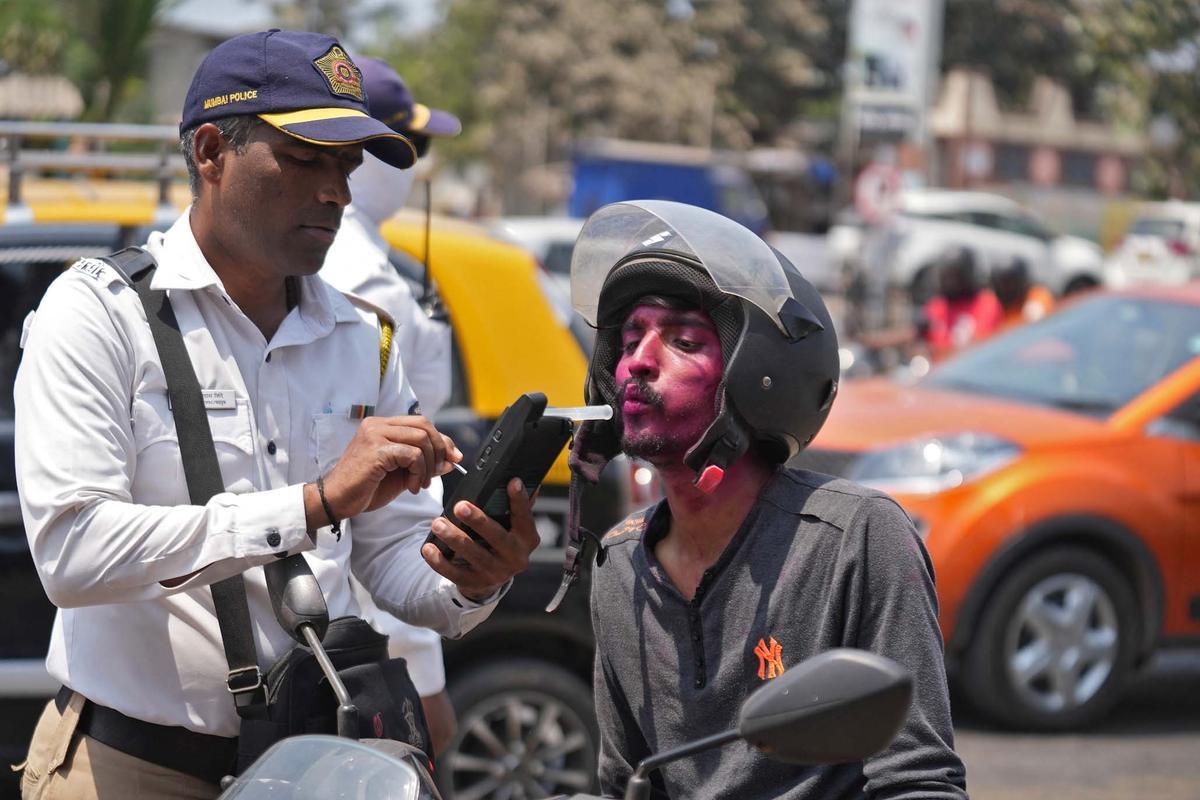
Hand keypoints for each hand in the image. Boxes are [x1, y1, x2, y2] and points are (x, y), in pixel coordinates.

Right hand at [307, 416, 461, 528]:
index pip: (421, 423)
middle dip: (440, 450)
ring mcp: (375, 434)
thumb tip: (451, 460)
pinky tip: (411, 486)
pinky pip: (413, 455)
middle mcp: (377, 424)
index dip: (442, 439)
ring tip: (420, 483)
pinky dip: (419, 472)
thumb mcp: (402, 474)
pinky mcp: (376, 450)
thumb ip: (424, 464)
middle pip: (424, 426)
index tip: (454, 457)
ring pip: (421, 440)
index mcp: (381, 425)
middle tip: (438, 473)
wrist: (337, 500)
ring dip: (428, 466)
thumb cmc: (365, 487)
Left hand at [421, 478, 539, 600]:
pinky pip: (455, 573)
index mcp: (527, 538)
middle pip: (497, 537)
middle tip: (460, 506)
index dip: (519, 500)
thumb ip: (515, 506)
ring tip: (437, 523)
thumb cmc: (500, 541)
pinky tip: (428, 548)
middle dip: (478, 521)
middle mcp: (516, 557)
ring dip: (454, 538)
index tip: (513, 481)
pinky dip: (440, 561)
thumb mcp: (513, 527)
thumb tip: (517, 478)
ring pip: (474, 555)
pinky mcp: (476, 584)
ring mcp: (496, 573)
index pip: (525, 516)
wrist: (491, 578)